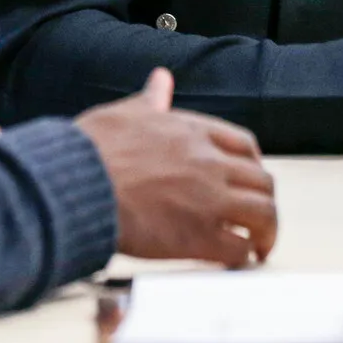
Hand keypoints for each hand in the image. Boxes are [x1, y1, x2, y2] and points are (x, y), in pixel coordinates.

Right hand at [75, 69, 276, 267]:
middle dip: (265, 201)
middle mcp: (208, 163)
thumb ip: (151, 99)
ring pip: (263, 214)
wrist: (76, 185)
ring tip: (258, 246)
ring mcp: (208, 201)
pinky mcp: (198, 238)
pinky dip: (242, 257)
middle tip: (259, 217)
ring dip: (266, 232)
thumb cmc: (93, 151)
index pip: (244, 145)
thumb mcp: (125, 113)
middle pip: (262, 181)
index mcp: (193, 132)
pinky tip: (235, 262)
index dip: (253, 165)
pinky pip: (238, 249)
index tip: (250, 178)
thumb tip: (160, 80)